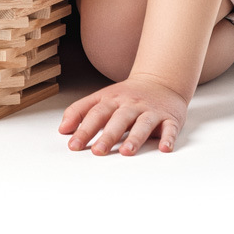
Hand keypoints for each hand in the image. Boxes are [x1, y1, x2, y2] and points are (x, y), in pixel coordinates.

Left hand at [58, 74, 188, 155]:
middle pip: (118, 119)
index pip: (96, 113)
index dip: (83, 129)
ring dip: (135, 138)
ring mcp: (150, 111)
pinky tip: (164, 148)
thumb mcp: (102, 97)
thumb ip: (81, 111)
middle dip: (107, 135)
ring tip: (126, 152)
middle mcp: (131, 105)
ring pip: (142, 123)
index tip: (73, 145)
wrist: (160, 81)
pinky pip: (170, 128)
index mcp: (113, 99)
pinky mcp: (169, 118)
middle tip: (97, 151)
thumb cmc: (128, 95)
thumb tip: (63, 129)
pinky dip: (168, 138)